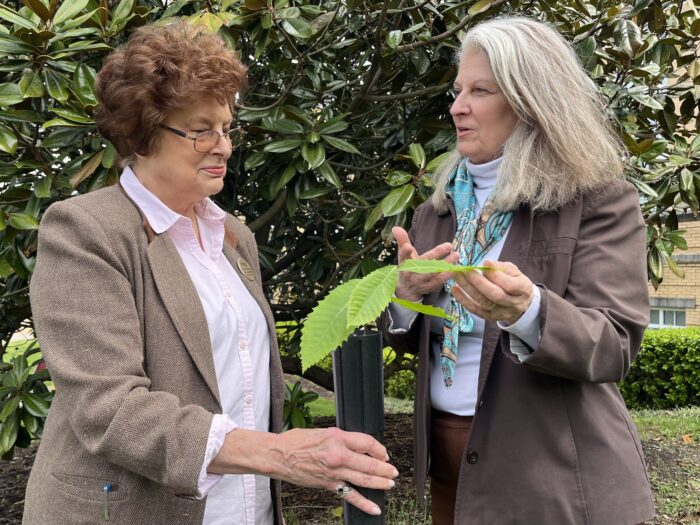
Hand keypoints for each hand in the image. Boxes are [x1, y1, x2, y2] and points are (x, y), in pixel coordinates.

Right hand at [274, 427, 397, 514]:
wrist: (279, 456)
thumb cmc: (297, 441)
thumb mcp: (323, 432)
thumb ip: (342, 439)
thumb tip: (358, 446)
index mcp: (337, 437)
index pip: (367, 443)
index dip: (379, 449)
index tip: (383, 453)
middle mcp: (338, 455)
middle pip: (369, 463)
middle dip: (385, 469)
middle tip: (393, 471)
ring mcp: (334, 472)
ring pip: (364, 479)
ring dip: (380, 482)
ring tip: (390, 484)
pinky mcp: (329, 485)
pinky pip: (350, 495)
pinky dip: (364, 503)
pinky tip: (374, 508)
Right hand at [392, 226, 458, 301]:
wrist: (405, 291)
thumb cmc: (406, 268)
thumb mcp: (403, 255)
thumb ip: (402, 240)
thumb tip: (396, 227)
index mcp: (404, 262)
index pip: (403, 256)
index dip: (405, 252)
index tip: (408, 247)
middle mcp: (410, 272)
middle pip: (422, 263)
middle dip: (436, 254)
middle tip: (449, 245)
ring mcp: (419, 281)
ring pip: (432, 272)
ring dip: (445, 264)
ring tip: (456, 255)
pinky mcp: (427, 288)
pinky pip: (437, 282)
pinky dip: (446, 275)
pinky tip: (454, 268)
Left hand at [451, 259, 533, 323]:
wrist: (521, 304)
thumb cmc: (515, 282)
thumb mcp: (514, 272)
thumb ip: (502, 268)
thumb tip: (487, 263)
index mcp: (523, 289)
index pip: (509, 285)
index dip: (496, 275)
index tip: (484, 263)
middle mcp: (513, 304)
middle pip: (494, 295)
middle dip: (478, 281)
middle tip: (466, 270)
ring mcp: (501, 313)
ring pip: (483, 302)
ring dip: (467, 288)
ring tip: (457, 275)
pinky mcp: (490, 317)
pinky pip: (475, 310)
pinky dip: (463, 300)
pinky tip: (454, 289)